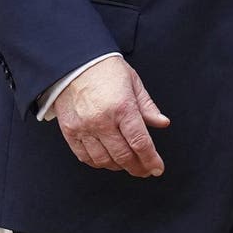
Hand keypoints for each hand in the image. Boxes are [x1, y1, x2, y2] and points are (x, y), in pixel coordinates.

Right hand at [51, 56, 168, 176]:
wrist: (73, 62)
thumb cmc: (105, 69)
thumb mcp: (133, 82)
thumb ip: (147, 106)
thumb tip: (163, 123)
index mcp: (122, 107)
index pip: (140, 143)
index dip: (151, 160)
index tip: (157, 168)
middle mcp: (102, 120)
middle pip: (124, 156)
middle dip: (138, 168)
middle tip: (145, 170)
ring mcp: (84, 127)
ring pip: (104, 161)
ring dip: (119, 167)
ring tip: (127, 163)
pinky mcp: (70, 131)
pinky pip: (85, 157)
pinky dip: (98, 163)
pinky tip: (107, 159)